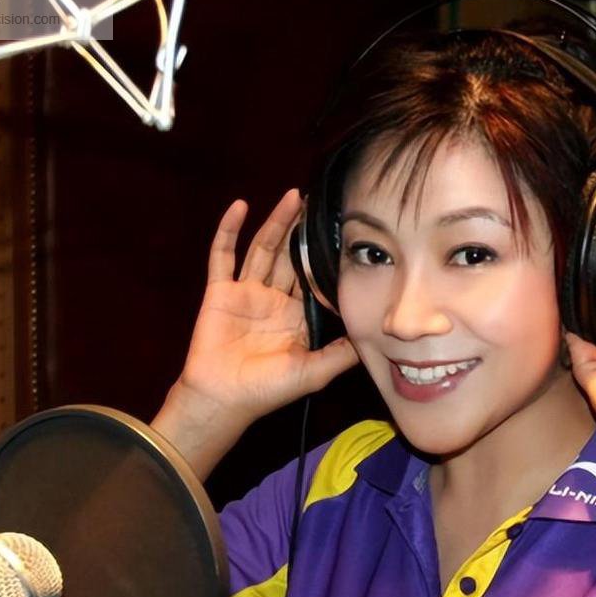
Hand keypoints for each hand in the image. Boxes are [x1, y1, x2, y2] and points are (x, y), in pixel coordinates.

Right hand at [154, 189, 358, 473]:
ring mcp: (246, 293)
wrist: (224, 399)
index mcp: (296, 316)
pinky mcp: (220, 292)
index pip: (315, 278)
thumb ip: (343, 352)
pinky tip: (240, 206)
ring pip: (263, 249)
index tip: (342, 231)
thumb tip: (375, 334)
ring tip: (292, 196)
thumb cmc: (268, 390)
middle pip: (291, 257)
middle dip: (303, 231)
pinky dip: (228, 230)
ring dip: (276, 222)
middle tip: (319, 202)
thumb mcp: (315, 371)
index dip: (326, 257)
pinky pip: (222, 256)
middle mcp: (273, 300)